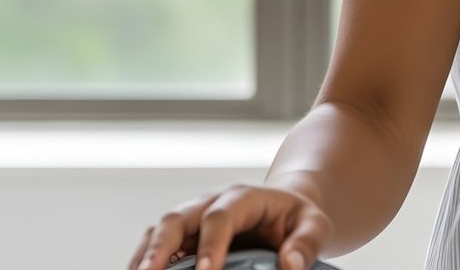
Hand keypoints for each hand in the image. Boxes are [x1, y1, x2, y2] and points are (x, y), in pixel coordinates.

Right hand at [127, 182, 329, 269]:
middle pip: (176, 219)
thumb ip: (306, 243)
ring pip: (159, 231)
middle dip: (159, 248)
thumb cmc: (296, 218)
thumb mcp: (315, 225)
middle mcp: (209, 203)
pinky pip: (155, 244)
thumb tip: (291, 265)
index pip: (220, 217)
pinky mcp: (182, 234)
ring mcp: (192, 217)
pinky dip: (145, 260)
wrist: (284, 209)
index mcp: (243, 198)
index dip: (211, 244)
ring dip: (144, 256)